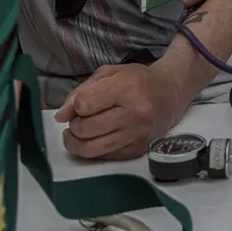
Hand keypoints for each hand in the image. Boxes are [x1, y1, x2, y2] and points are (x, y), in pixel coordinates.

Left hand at [53, 63, 185, 159]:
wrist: (171, 93)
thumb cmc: (137, 80)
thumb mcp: (108, 74)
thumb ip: (81, 91)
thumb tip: (60, 116)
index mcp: (126, 88)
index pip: (84, 104)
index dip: (74, 106)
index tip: (78, 105)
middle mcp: (134, 113)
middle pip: (85, 128)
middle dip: (74, 125)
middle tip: (78, 120)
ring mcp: (137, 134)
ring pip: (92, 148)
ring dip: (77, 142)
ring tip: (78, 133)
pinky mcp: (138, 150)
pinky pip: (104, 157)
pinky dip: (93, 150)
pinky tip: (96, 139)